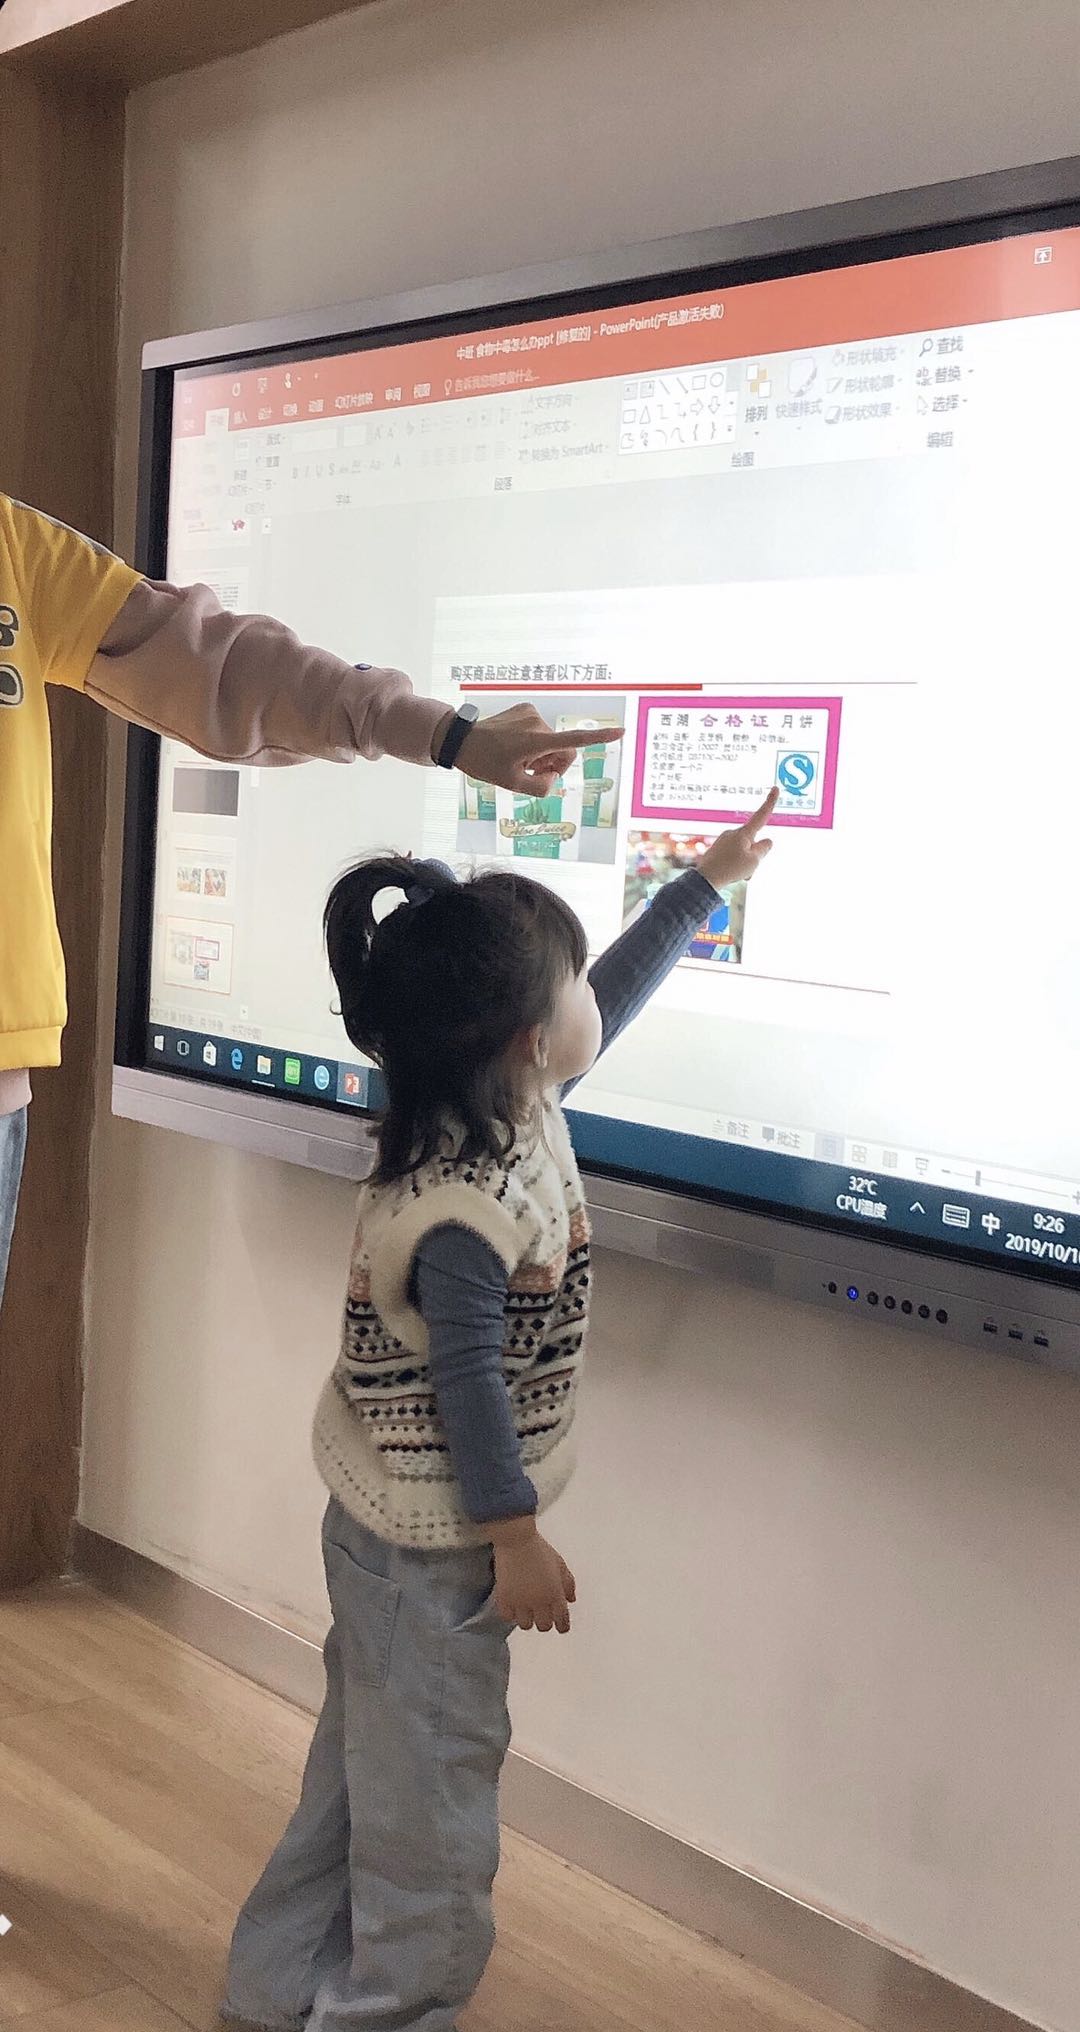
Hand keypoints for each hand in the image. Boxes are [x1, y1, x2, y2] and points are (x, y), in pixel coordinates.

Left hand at [447, 703, 623, 794]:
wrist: (463, 740)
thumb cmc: (486, 764)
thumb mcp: (513, 785)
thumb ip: (542, 786)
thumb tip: (554, 776)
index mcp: (536, 742)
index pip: (573, 742)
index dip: (599, 738)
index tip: (620, 731)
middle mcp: (538, 723)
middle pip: (563, 750)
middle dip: (553, 763)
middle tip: (530, 771)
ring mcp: (531, 714)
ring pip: (552, 741)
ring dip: (541, 753)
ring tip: (518, 758)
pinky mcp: (525, 709)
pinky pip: (540, 730)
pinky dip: (533, 741)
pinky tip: (514, 745)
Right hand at [490, 1520, 576, 1633]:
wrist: (516, 1539)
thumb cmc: (539, 1549)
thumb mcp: (560, 1564)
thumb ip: (568, 1584)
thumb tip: (571, 1600)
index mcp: (555, 1593)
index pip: (562, 1620)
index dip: (562, 1626)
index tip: (561, 1626)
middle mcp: (539, 1601)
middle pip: (544, 1626)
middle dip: (545, 1621)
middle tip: (542, 1613)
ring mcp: (520, 1601)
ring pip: (525, 1625)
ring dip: (527, 1619)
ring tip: (526, 1609)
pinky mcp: (504, 1598)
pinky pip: (507, 1616)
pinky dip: (511, 1613)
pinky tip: (513, 1605)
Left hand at [699, 787, 778, 889]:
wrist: (705, 879)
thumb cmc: (731, 868)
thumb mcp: (754, 861)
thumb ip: (763, 849)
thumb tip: (767, 841)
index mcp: (744, 833)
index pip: (761, 816)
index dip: (770, 803)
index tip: (775, 788)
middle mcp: (733, 833)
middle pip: (753, 842)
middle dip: (755, 855)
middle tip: (748, 870)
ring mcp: (724, 841)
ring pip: (744, 851)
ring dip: (746, 863)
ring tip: (738, 874)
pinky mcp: (718, 849)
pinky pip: (734, 856)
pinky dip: (737, 865)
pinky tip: (730, 874)